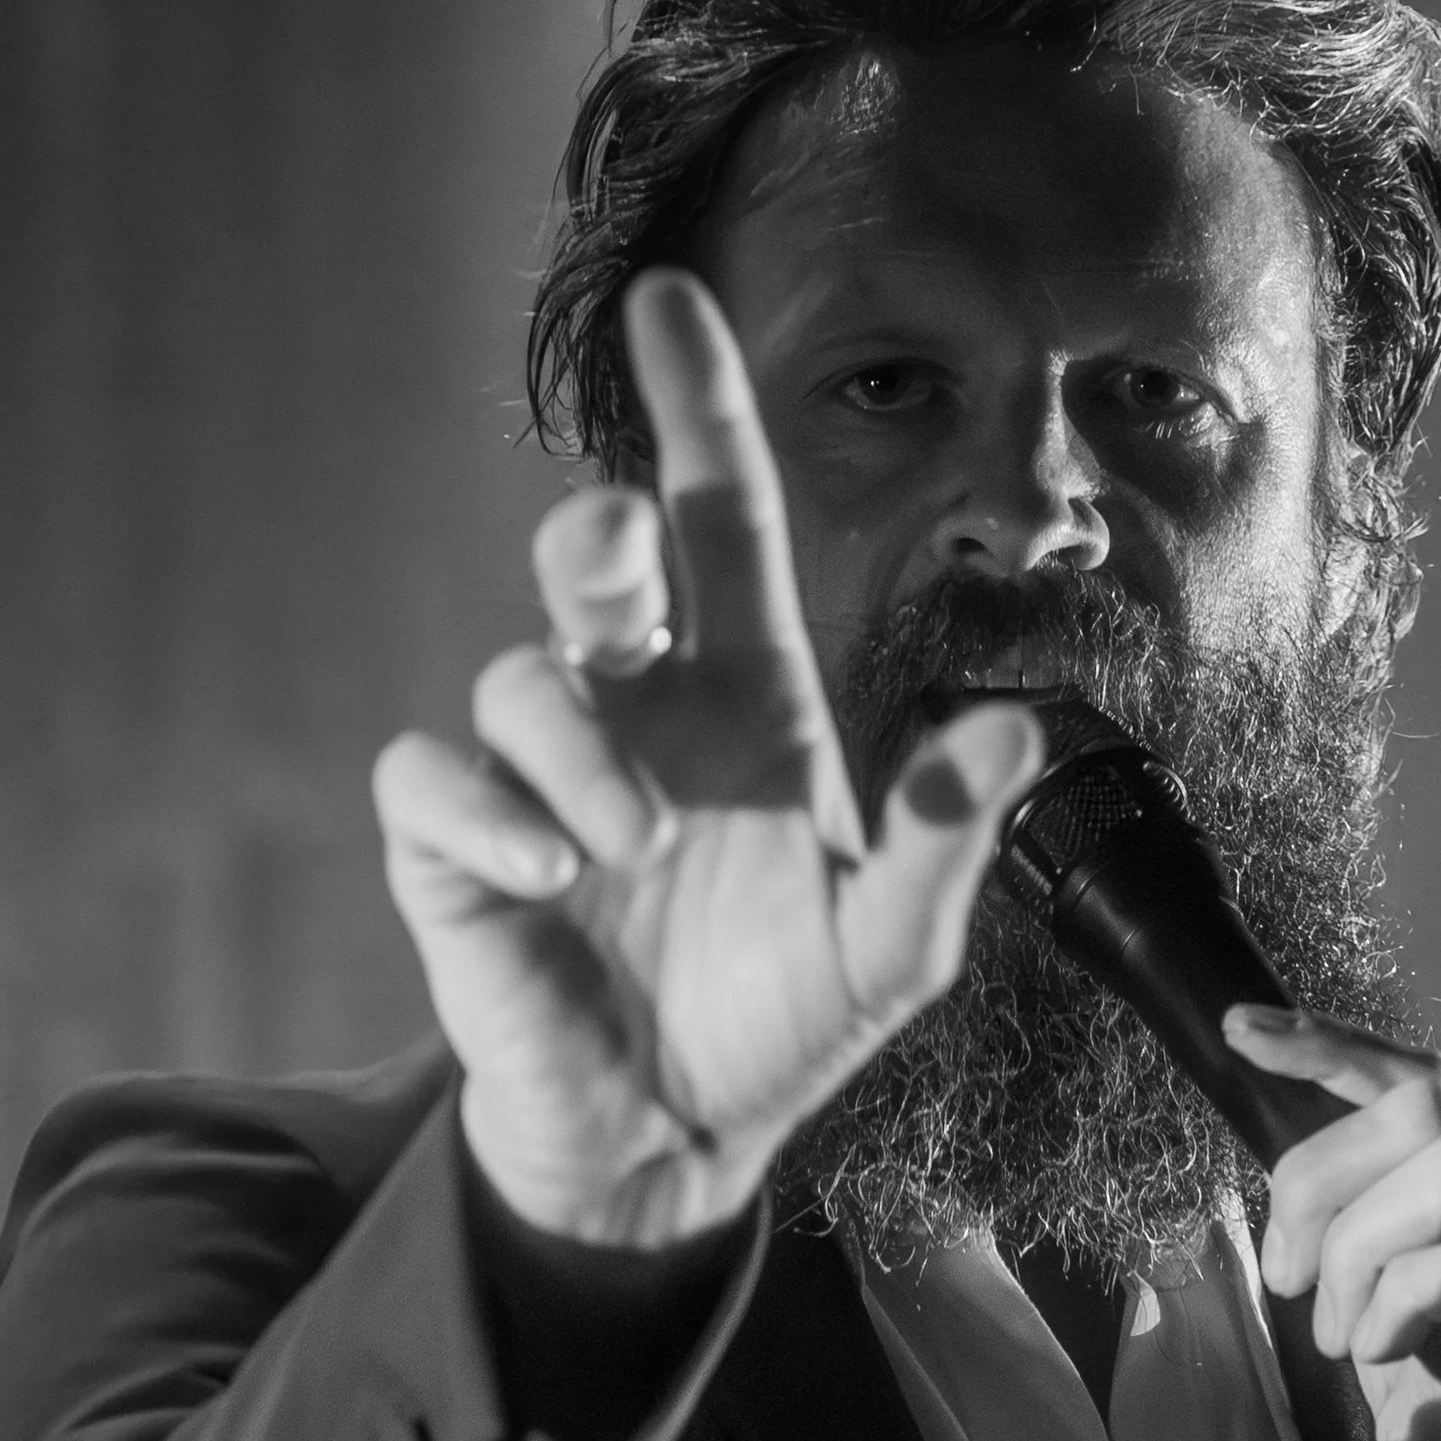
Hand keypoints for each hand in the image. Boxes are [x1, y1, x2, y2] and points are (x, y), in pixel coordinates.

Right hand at [374, 270, 1041, 1246]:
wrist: (676, 1140)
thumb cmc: (783, 1019)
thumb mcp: (890, 949)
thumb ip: (945, 844)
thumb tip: (1010, 725)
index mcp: (746, 701)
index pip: (722, 524)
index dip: (699, 412)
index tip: (674, 299)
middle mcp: (638, 712)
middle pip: (595, 561)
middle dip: (594, 532)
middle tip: (613, 548)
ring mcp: (539, 775)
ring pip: (518, 677)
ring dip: (574, 750)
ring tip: (627, 849)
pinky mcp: (457, 850)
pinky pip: (430, 778)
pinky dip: (484, 811)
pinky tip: (554, 874)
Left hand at [1231, 1006, 1440, 1440]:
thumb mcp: (1407, 1362)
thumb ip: (1371, 1283)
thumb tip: (1289, 1230)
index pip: (1432, 1090)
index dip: (1334, 1047)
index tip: (1244, 1030)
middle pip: (1427, 1114)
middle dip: (1320, 1177)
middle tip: (1287, 1279)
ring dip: (1359, 1252)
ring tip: (1344, 1339)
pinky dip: (1402, 1299)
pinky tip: (1383, 1357)